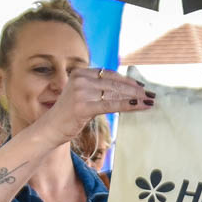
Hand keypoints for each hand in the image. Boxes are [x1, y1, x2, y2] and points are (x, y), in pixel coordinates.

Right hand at [34, 68, 152, 147]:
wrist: (50, 129)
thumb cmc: (68, 114)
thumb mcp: (82, 95)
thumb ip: (97, 88)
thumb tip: (123, 88)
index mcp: (80, 73)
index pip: (110, 74)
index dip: (127, 80)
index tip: (141, 86)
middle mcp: (80, 79)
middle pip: (114, 83)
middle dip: (135, 89)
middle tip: (151, 94)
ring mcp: (80, 92)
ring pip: (115, 93)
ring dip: (135, 97)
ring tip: (149, 101)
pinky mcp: (82, 106)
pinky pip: (111, 105)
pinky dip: (127, 105)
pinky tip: (140, 106)